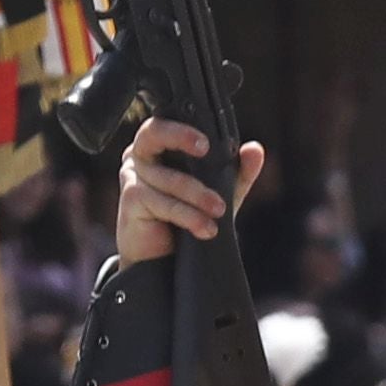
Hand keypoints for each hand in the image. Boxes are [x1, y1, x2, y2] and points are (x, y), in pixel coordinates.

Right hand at [112, 122, 266, 263]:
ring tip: (218, 211)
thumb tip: (254, 150)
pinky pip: (164, 202)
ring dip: (198, 195)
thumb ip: (238, 172)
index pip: (170, 123)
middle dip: (180, 137)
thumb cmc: (184, 221)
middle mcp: (142, 155)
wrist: (162, 262)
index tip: (209, 141)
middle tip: (205, 149)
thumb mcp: (219, 194)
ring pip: (170, 178)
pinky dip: (188, 215)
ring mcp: (132, 176)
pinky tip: (204, 228)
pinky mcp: (131, 200)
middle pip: (153, 132)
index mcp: (160, 146)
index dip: (186, 127)